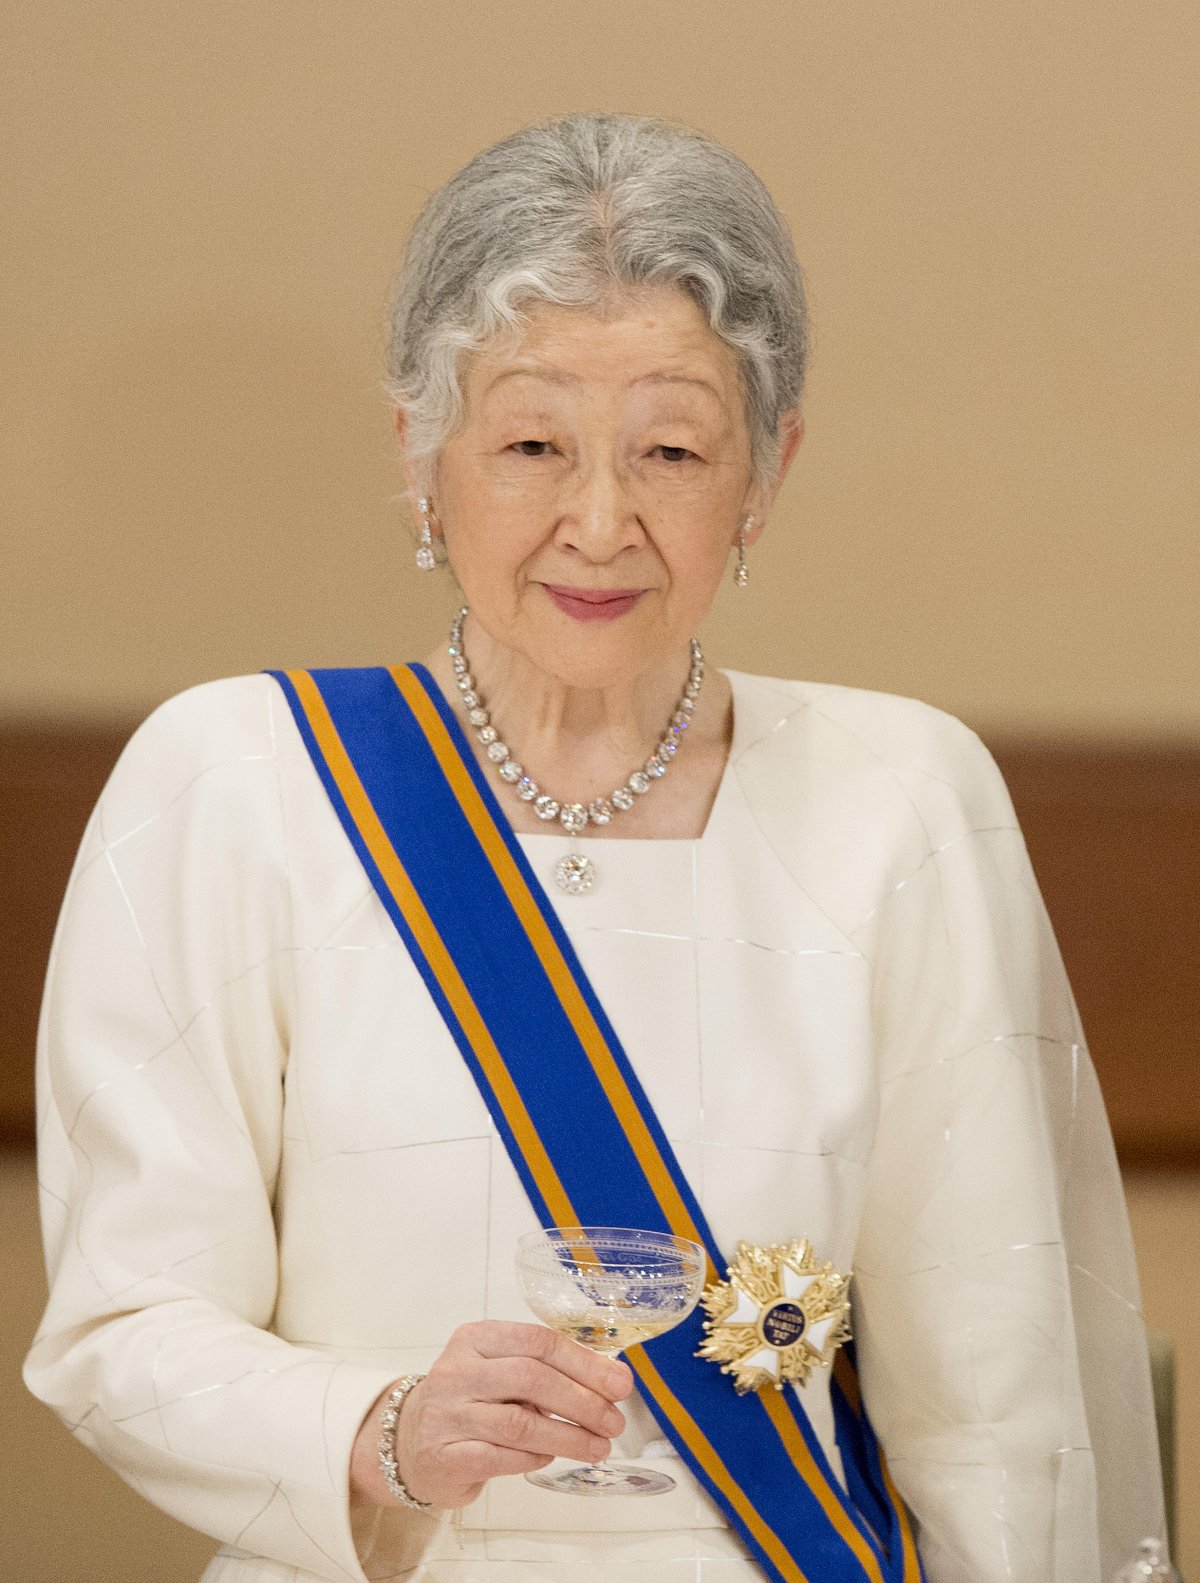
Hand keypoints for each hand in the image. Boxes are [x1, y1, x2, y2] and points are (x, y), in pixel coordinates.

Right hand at [350, 1320, 632, 1509]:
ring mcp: (449, 1414)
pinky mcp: (447, 1456)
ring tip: (599, 1446)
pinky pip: (504, 1457)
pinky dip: (536, 1457)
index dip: (585, 1363)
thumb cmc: (469, 1401)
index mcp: (476, 1338)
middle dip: (583, 1400)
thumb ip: (544, 1369)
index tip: (620, 1383)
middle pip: (532, 1378)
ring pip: (521, 1422)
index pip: (538, 1341)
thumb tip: (610, 1379)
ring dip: (569, 1436)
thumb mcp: (499, 1369)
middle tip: (615, 1421)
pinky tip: (553, 1455)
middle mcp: (458, 1371)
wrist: (409, 1442)